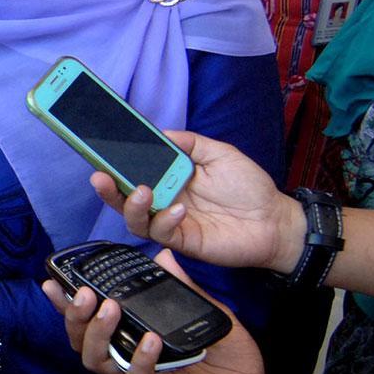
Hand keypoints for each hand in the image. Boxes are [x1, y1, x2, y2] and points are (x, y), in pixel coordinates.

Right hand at [40, 250, 274, 373]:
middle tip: (84, 293)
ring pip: (99, 362)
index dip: (67, 304)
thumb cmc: (226, 357)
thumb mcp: (205, 311)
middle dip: (75, 316)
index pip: (91, 320)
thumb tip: (163, 255)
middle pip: (82, 341)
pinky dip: (139, 360)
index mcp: (134, 335)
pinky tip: (147, 340)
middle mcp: (130, 356)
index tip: (53, 281)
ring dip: (98, 334)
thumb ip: (182, 287)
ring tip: (109, 309)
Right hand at [91, 130, 306, 272]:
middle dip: (109, 189)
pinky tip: (179, 209)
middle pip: (125, 198)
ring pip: (136, 220)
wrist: (274, 220)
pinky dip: (165, 221)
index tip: (99, 154)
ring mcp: (172, 223)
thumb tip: (160, 132)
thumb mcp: (219, 153)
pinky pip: (162, 234)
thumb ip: (190, 143)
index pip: (135, 172)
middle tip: (100, 177)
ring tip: (143, 192)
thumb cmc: (249, 187)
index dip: (115, 165)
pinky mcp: (183, 241)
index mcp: (170, 178)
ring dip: (132, 206)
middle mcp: (165, 200)